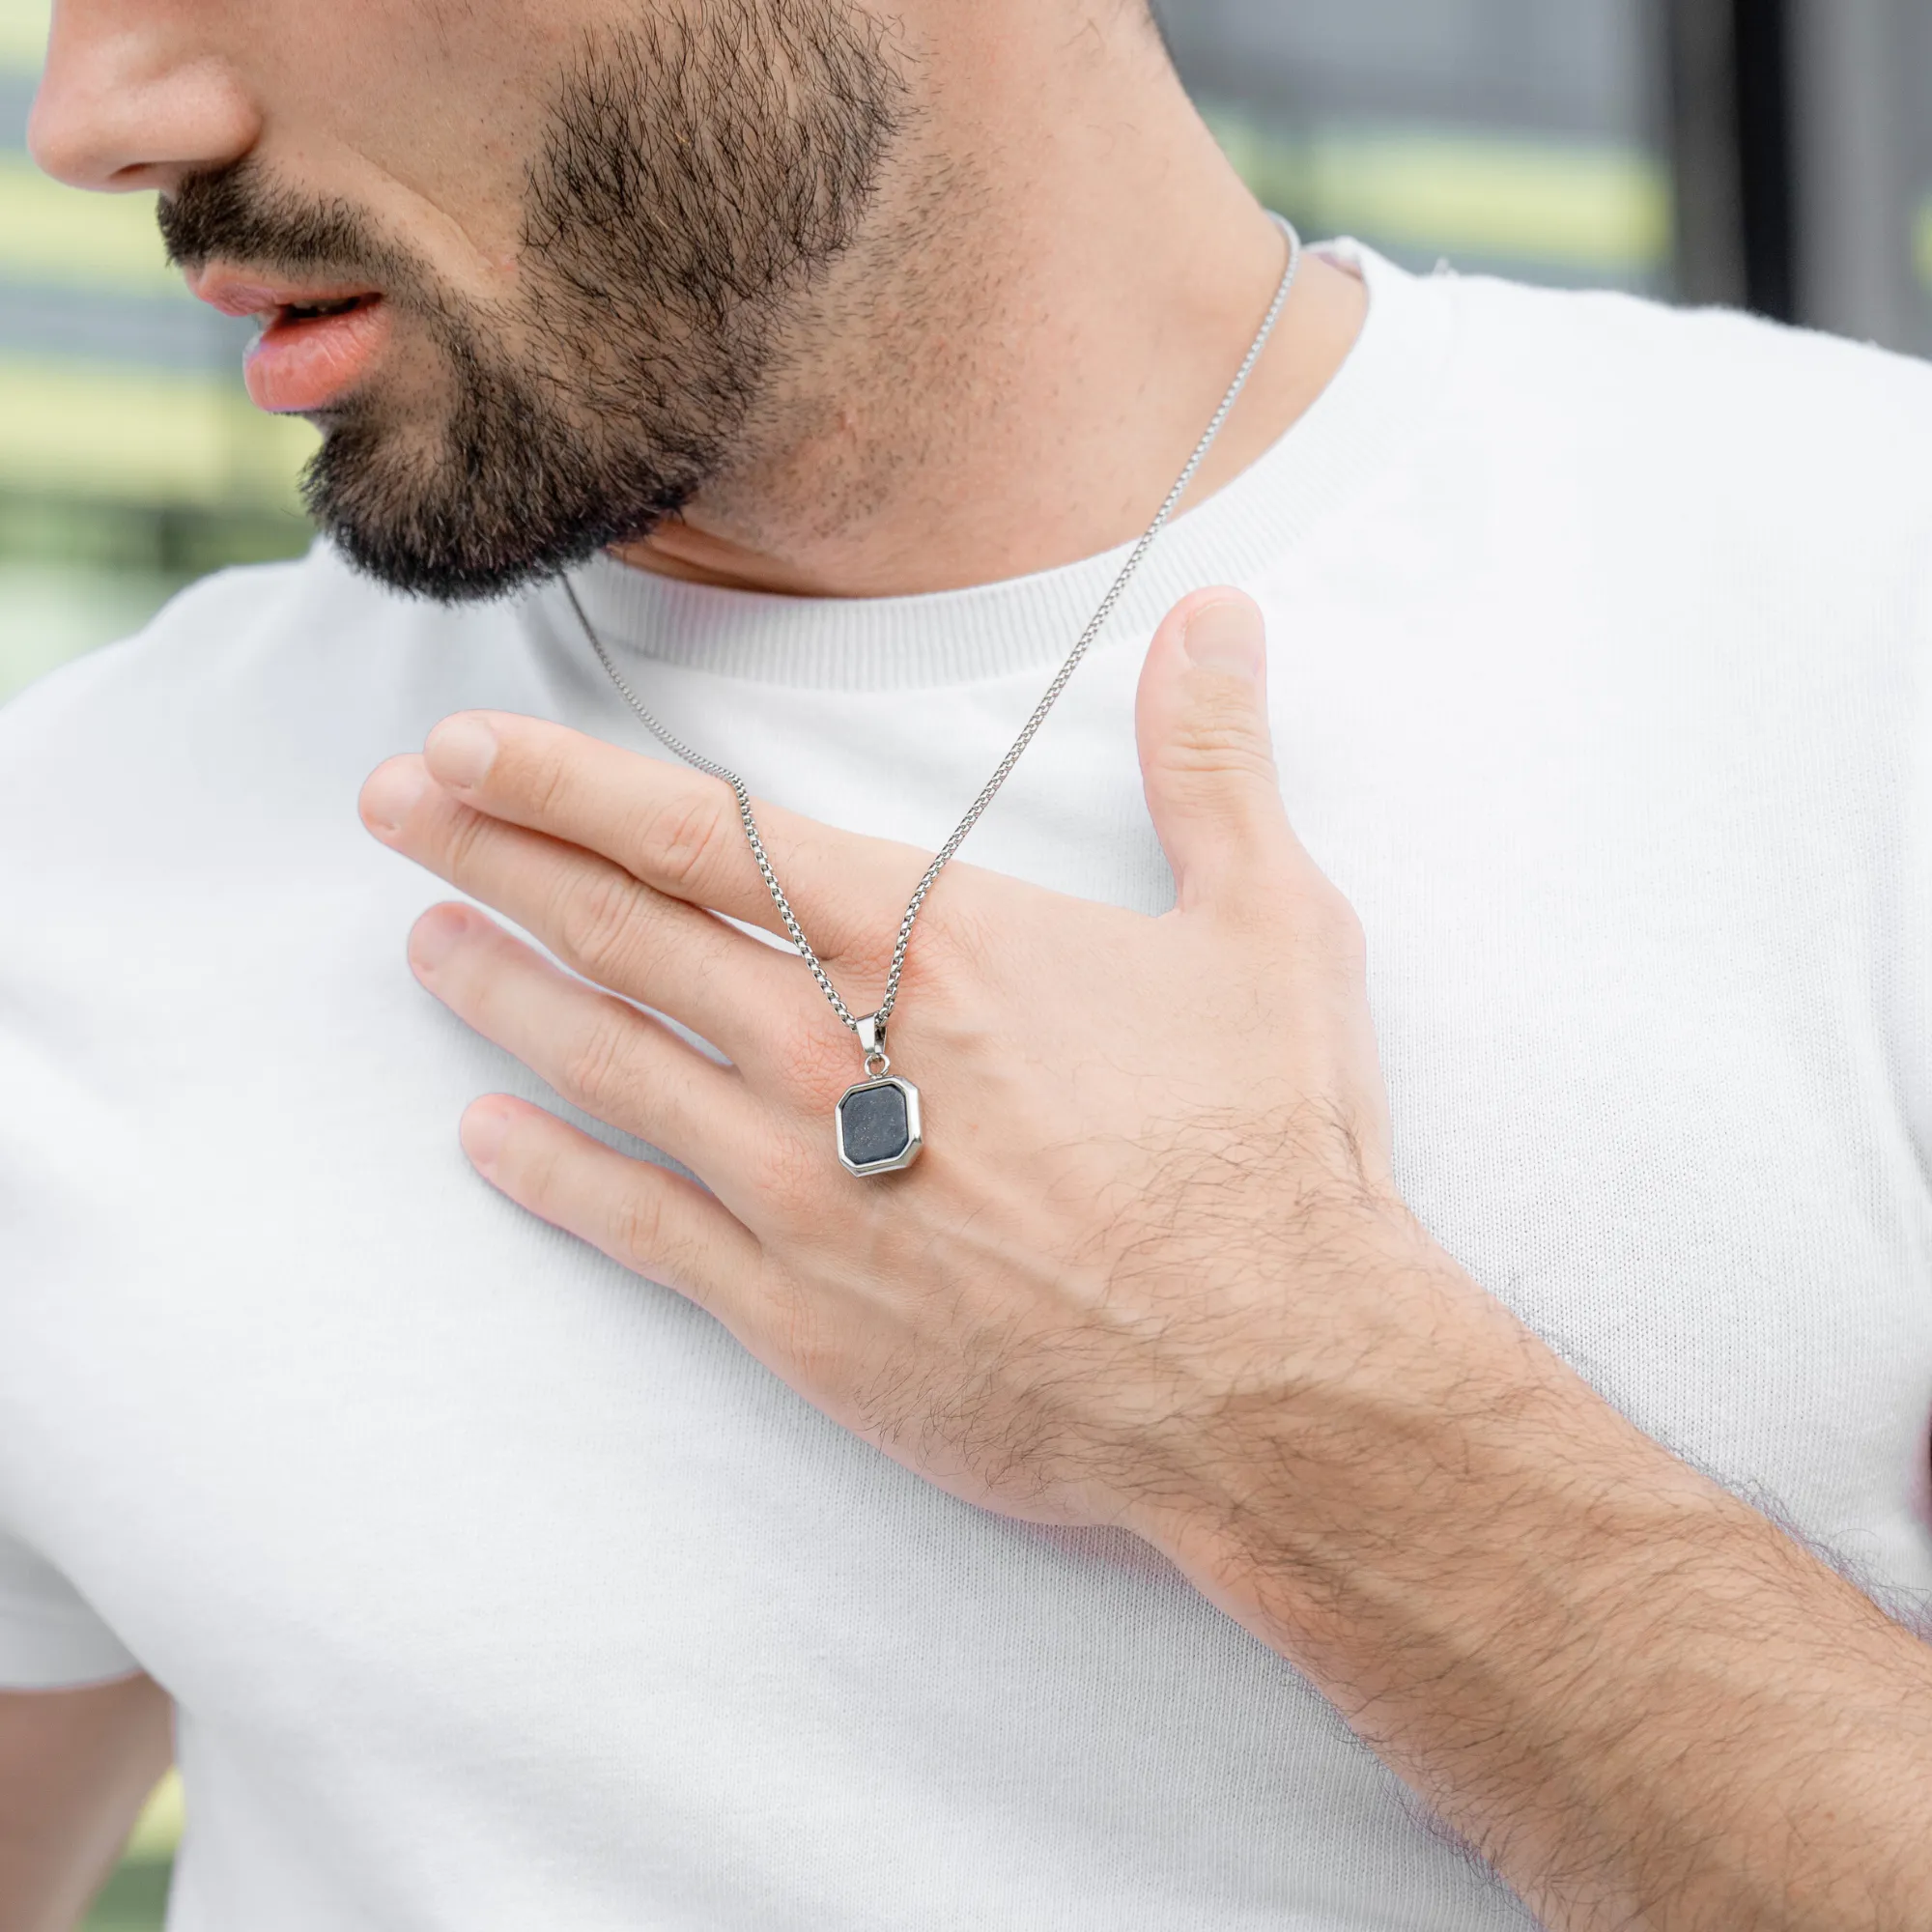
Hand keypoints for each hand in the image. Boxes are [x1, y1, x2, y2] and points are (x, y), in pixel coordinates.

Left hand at [357, 589, 1493, 1552]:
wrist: (1269, 1379)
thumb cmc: (1269, 1149)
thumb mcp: (1270, 928)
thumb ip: (1210, 764)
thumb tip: (1220, 614)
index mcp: (933, 947)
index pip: (705, 838)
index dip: (570, 785)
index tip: (463, 745)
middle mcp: (836, 1053)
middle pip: (626, 934)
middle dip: (498, 858)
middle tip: (391, 810)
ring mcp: (802, 1186)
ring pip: (611, 1066)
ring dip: (507, 996)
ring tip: (424, 944)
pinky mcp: (799, 1311)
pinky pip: (639, 1229)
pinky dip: (554, 1177)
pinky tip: (483, 1139)